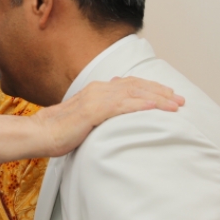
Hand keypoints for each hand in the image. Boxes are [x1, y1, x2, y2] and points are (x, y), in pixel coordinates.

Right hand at [31, 77, 183, 158]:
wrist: (39, 133)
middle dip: (161, 92)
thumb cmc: (58, 132)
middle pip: (136, 86)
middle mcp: (98, 90)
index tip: (168, 96)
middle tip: (180, 100)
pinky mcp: (92, 111)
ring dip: (157, 98)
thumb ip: (100, 116)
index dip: (151, 89)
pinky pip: (120, 106)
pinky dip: (139, 105)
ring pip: (133, 93)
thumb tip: (115, 122)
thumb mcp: (84, 121)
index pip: (130, 85)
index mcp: (97, 91)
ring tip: (174, 105)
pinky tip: (153, 107)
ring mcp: (95, 99)